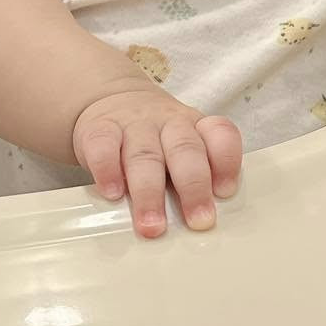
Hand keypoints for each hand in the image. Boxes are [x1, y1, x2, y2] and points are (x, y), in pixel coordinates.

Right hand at [72, 83, 242, 239]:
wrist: (111, 99)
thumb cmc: (154, 139)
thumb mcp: (180, 148)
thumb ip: (193, 177)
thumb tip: (197, 223)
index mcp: (196, 127)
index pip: (220, 134)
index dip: (226, 161)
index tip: (225, 192)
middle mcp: (168, 123)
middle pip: (185, 150)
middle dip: (193, 188)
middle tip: (197, 221)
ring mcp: (134, 124)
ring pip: (145, 156)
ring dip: (149, 194)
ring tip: (151, 226)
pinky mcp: (99, 128)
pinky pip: (103, 146)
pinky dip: (108, 170)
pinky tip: (113, 194)